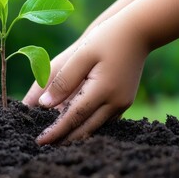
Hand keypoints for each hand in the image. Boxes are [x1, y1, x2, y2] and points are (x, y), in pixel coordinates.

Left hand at [23, 18, 148, 144]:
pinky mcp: (124, 101)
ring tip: (56, 139)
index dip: (56, 130)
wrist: (138, 32)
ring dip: (76, 134)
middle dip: (64, 139)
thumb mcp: (81, 55)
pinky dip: (88, 124)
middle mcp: (116, 101)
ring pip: (95, 127)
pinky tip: (75, 126)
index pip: (74, 117)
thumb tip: (44, 104)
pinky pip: (103, 119)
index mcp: (104, 90)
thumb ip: (63, 81)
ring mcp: (122, 103)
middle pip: (85, 128)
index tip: (40, 140)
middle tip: (45, 145)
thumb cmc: (107, 39)